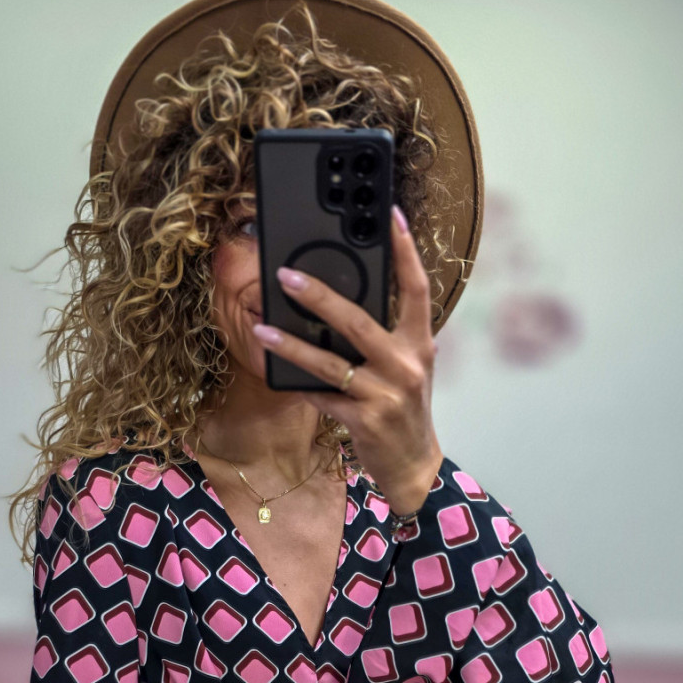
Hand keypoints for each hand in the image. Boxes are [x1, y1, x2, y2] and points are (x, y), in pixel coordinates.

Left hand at [251, 205, 443, 516]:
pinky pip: (322, 396)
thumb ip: (389, 337)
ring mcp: (385, 393)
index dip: (405, 251)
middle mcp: (406, 364)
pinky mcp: (364, 420)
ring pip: (329, 362)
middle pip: (357, 321)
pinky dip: (300, 385)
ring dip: (291, 345)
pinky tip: (278, 374)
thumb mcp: (409, 369)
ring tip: (262, 328)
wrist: (414, 464)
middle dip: (318, 296)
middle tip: (287, 276)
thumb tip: (344, 306)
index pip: (416, 288)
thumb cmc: (405, 410)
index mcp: (420, 344)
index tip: (391, 217)